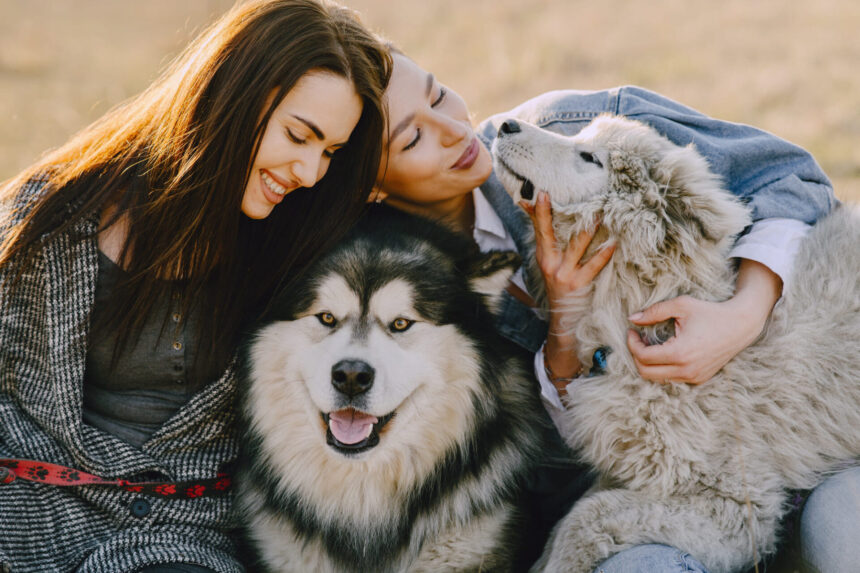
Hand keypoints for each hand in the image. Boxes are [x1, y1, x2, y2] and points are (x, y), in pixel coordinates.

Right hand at [522, 192, 614, 388]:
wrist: (564, 322)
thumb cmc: (560, 288)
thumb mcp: (550, 266)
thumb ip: (551, 244)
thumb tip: (551, 225)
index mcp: (543, 257)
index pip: (538, 230)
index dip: (539, 212)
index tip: (542, 193)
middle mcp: (550, 264)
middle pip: (548, 234)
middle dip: (549, 214)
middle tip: (558, 195)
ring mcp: (563, 274)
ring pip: (575, 246)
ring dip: (587, 229)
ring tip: (599, 213)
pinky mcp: (578, 284)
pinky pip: (593, 266)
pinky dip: (604, 254)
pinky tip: (613, 244)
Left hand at [627, 259, 781, 383]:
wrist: (741, 325)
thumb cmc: (711, 312)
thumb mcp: (681, 306)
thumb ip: (654, 312)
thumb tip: (632, 319)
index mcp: (680, 353)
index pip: (643, 357)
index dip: (632, 343)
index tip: (631, 331)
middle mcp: (686, 370)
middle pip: (645, 373)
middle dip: (636, 355)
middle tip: (637, 339)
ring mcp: (694, 377)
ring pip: (657, 378)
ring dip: (648, 363)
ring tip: (650, 344)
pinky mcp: (699, 379)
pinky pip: (672, 378)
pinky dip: (662, 368)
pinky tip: (665, 351)